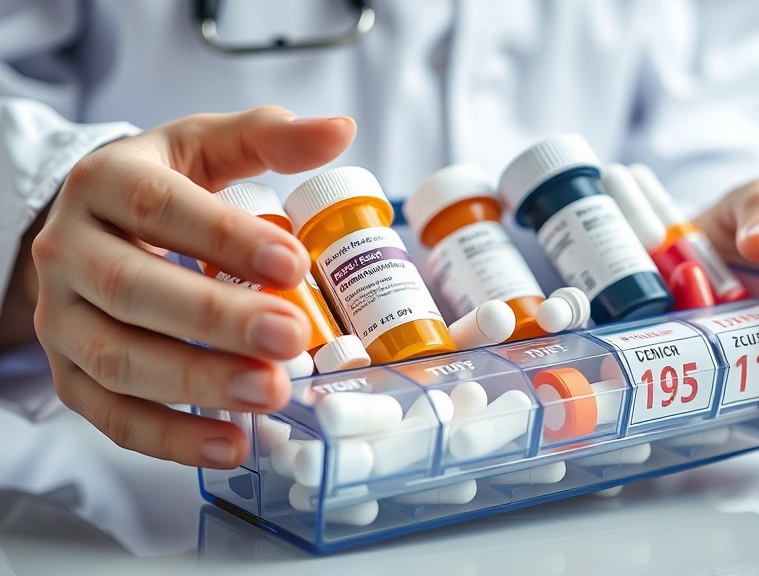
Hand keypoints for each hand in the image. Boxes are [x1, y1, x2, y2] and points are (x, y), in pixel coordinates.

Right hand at [31, 107, 356, 467]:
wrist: (87, 232)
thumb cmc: (157, 189)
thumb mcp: (205, 146)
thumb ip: (268, 138)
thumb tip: (339, 131)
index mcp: (105, 184)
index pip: (159, 208)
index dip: (225, 238)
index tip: (293, 264)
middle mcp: (68, 251)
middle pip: (134, 290)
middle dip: (216, 320)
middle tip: (291, 337)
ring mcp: (62, 320)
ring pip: (118, 359)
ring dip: (196, 384)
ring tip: (271, 392)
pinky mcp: (70, 374)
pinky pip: (111, 416)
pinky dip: (171, 439)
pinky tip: (232, 445)